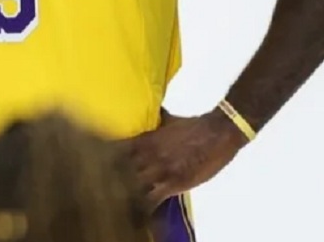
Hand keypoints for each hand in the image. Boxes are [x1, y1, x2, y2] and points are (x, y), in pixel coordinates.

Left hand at [120, 109, 247, 209]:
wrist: (218, 132)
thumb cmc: (195, 126)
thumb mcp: (168, 121)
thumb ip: (155, 123)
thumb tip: (148, 113)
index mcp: (145, 140)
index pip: (116, 151)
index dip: (108, 160)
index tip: (105, 166)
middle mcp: (148, 155)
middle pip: (120, 171)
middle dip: (115, 179)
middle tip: (112, 187)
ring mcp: (160, 171)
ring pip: (133, 187)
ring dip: (128, 194)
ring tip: (124, 200)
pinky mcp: (173, 185)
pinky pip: (152, 200)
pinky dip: (144, 207)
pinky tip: (141, 210)